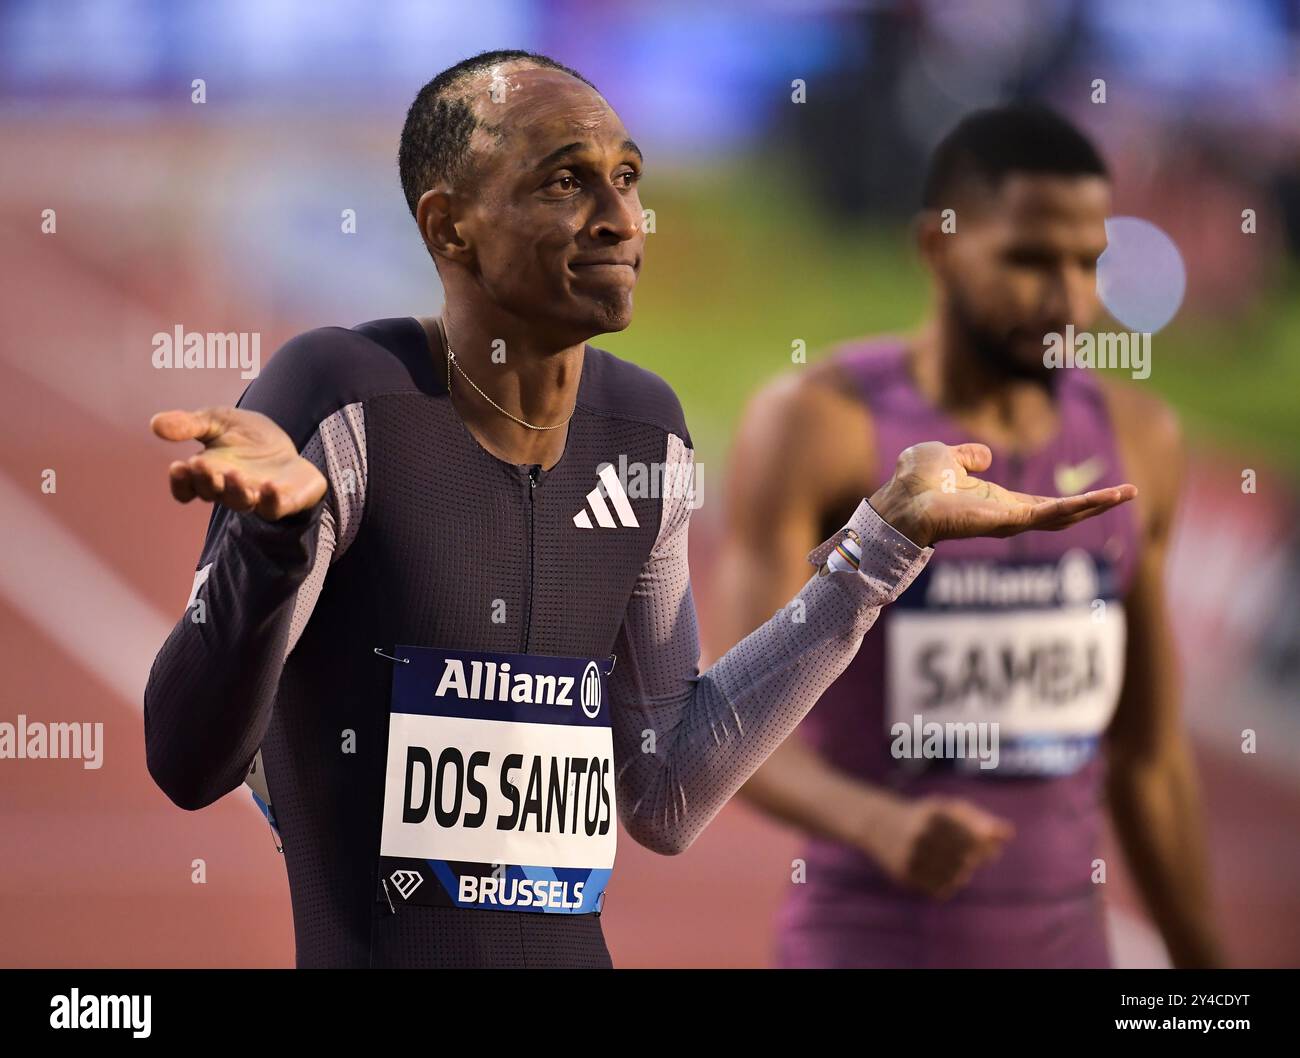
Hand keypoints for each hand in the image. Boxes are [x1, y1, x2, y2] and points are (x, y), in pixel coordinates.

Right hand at [150, 406, 326, 520]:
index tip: (177, 465)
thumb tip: (155, 424)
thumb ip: (189, 424)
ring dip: (235, 490)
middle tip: (199, 463)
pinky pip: (274, 509)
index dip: (180, 482)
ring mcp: (256, 497)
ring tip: (233, 473)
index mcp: (208, 474)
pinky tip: (269, 485)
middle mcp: (228, 490)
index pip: (187, 488)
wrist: (286, 445)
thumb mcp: (217, 421)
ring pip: (241, 503)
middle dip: (204, 480)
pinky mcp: (283, 501)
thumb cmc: (246, 437)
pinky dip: (270, 500)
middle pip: (211, 493)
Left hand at [869, 441, 1136, 547]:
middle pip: (1063, 513)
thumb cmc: (915, 482)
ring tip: (1129, 493)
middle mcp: (1008, 516)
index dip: (1071, 500)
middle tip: (1131, 492)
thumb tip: (984, 457)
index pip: (1044, 504)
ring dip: (1097, 505)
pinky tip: (1105, 498)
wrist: (900, 498)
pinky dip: (1080, 506)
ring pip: (1064, 515)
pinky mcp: (1009, 521)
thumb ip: (969, 457)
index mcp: (997, 503)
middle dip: (1096, 504)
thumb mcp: (947, 458)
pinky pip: (1052, 513)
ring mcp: (1011, 521)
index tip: (1100, 493)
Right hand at [869, 795, 1014, 900]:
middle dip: (976, 860)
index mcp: (935, 814)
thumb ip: (980, 819)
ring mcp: (912, 855)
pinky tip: (945, 875)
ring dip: (963, 874)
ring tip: (959, 866)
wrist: (878, 824)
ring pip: (955, 877)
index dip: (987, 846)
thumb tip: (1009, 833)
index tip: (990, 848)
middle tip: (973, 858)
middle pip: (966, 858)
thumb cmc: (924, 816)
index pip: (974, 837)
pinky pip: (939, 889)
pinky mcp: (904, 874)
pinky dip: (948, 885)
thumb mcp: (948, 810)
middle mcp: (922, 834)